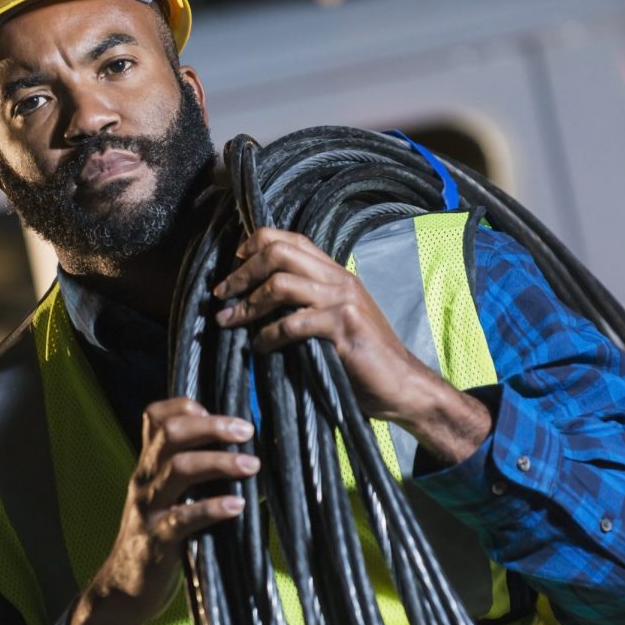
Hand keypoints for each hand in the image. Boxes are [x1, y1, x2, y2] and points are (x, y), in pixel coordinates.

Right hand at [66, 398, 257, 624]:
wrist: (124, 590)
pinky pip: (183, 518)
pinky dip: (212, 507)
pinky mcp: (156, 541)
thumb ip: (191, 471)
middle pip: (170, 433)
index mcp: (149, 464)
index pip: (155, 416)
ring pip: (178, 469)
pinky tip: (238, 505)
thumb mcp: (166, 495)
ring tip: (252, 465)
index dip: (185, 406)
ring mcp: (148, 508)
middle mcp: (145, 478)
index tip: (218, 412)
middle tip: (246, 431)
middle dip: (211, 426)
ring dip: (219, 462)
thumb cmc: (159, 536)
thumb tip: (244, 449)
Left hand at [213, 228, 490, 462]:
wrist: (403, 386)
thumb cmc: (363, 359)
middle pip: (279, 253)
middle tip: (221, 294)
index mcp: (336, 273)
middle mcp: (339, 279)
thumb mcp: (334, 320)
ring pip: (281, 283)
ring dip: (248, 303)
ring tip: (228, 321)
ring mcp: (343, 300)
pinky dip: (268, 335)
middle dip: (242, 273)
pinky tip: (258, 347)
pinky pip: (294, 322)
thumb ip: (306, 304)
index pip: (291, 239)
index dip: (255, 244)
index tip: (233, 265)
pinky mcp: (344, 327)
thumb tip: (257, 300)